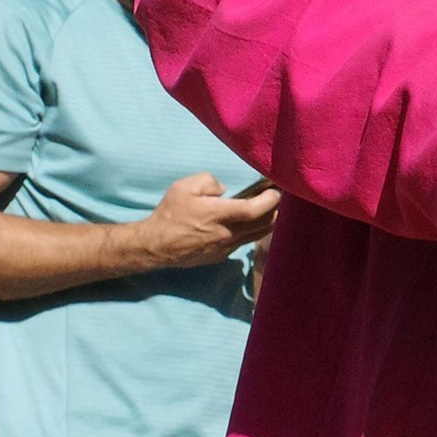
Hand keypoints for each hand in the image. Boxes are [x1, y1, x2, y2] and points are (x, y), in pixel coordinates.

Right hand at [131, 174, 278, 271]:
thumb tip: (224, 189)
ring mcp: (226, 247)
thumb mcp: (184, 187)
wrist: (157, 246)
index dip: (270, 201)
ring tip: (273, 210)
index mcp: (218, 214)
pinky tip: (253, 224)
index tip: (276, 191)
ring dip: (268, 223)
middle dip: (276, 211)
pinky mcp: (222, 256)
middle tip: (279, 198)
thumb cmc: (170, 214)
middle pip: (263, 225)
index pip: (254, 209)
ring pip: (257, 236)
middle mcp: (227, 234)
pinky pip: (245, 243)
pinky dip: (254, 232)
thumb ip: (208, 181)